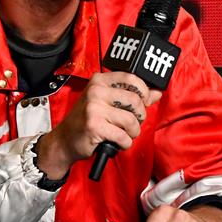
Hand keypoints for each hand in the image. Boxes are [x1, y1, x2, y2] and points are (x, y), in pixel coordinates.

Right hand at [36, 72, 162, 178]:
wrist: (64, 140)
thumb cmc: (87, 120)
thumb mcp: (107, 102)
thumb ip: (132, 95)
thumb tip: (156, 93)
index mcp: (100, 80)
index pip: (131, 78)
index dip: (144, 91)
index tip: (145, 101)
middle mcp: (96, 91)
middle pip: (135, 100)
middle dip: (140, 116)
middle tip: (133, 123)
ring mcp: (94, 108)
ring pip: (131, 120)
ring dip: (133, 132)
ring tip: (124, 134)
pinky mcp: (94, 126)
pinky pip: (123, 136)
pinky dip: (125, 143)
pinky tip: (117, 142)